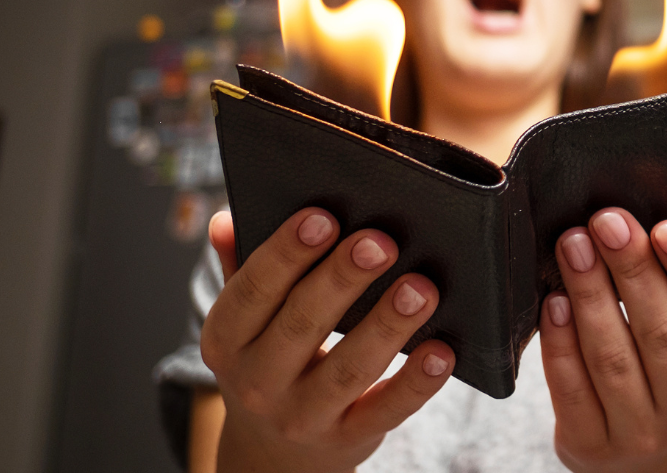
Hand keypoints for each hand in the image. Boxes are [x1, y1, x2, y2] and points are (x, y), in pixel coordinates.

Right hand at [200, 209, 453, 472]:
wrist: (274, 452)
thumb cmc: (268, 358)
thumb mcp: (244, 321)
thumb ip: (240, 267)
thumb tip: (225, 219)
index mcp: (226, 340)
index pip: (252, 291)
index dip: (285, 253)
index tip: (323, 217)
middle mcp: (258, 382)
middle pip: (302, 324)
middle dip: (343, 280)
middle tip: (381, 242)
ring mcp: (303, 417)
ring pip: (349, 369)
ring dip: (387, 326)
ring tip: (420, 289)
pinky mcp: (348, 438)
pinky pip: (386, 410)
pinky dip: (416, 383)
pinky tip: (441, 351)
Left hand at [539, 209, 666, 472]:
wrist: (643, 462)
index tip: (666, 228)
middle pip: (660, 332)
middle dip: (632, 269)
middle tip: (607, 221)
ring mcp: (639, 433)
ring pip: (612, 357)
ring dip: (590, 294)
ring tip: (574, 246)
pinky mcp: (590, 444)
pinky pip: (571, 388)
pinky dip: (560, 342)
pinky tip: (553, 303)